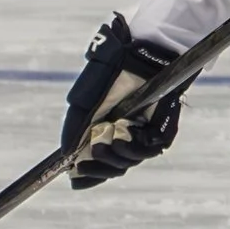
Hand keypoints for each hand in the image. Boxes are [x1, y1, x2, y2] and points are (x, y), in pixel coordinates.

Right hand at [61, 15, 184, 189]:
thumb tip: (66, 152)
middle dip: (98, 169)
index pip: (100, 163)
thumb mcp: (86, 97)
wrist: (141, 52)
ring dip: (113, 158)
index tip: (74, 176)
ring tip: (101, 145)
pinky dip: (134, 147)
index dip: (89, 174)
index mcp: (108, 130)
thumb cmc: (113, 68)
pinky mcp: (163, 129)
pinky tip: (122, 136)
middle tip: (82, 165)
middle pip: (115, 167)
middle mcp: (128, 135)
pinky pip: (150, 149)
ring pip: (130, 161)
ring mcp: (145, 134)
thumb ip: (76, 124)